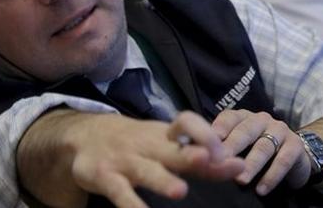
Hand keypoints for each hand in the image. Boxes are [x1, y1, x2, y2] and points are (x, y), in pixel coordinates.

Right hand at [23, 110, 245, 207]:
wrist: (83, 135)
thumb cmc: (136, 143)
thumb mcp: (165, 143)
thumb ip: (200, 155)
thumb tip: (238, 165)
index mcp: (165, 134)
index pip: (187, 123)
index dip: (206, 134)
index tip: (226, 153)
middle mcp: (147, 145)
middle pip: (171, 149)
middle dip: (191, 155)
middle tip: (211, 160)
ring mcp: (125, 161)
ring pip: (145, 170)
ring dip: (162, 180)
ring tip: (180, 191)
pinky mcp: (104, 177)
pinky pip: (119, 193)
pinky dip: (130, 205)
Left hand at [211, 109, 310, 194]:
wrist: (295, 157)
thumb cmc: (258, 152)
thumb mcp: (240, 146)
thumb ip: (221, 148)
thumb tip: (197, 156)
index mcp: (244, 117)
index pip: (229, 118)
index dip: (218, 129)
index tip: (208, 144)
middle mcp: (261, 119)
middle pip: (245, 131)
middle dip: (232, 147)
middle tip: (220, 163)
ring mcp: (280, 130)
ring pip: (264, 146)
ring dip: (252, 164)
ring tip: (240, 181)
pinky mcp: (295, 145)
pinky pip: (283, 160)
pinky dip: (272, 176)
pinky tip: (261, 189)